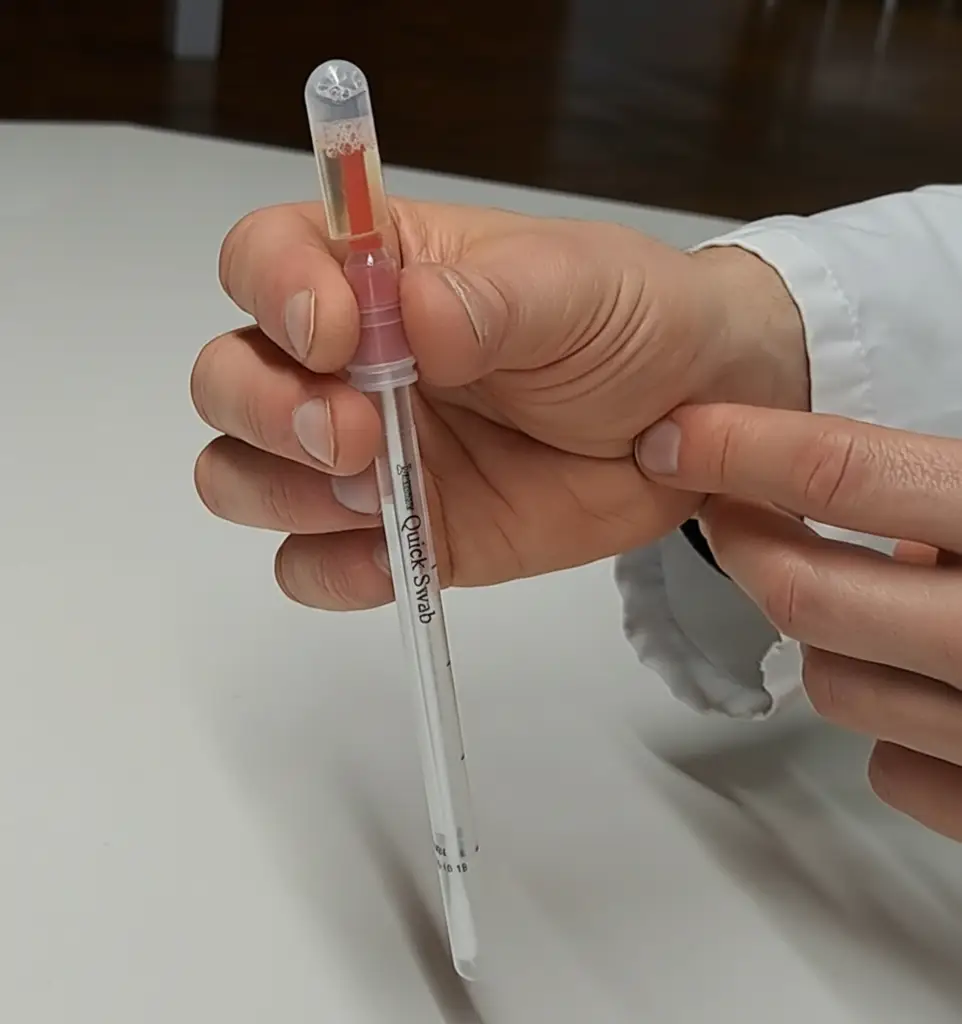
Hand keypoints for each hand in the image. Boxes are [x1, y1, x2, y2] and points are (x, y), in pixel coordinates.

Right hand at [191, 200, 806, 609]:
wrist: (690, 423)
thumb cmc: (634, 324)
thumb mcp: (580, 287)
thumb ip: (496, 297)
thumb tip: (415, 313)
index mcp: (380, 271)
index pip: (265, 259)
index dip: (275, 293)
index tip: (340, 333)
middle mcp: (350, 362)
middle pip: (227, 379)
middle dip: (267, 410)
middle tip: (356, 433)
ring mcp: (367, 455)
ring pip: (243, 475)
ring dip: (284, 491)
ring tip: (382, 492)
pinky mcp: (400, 531)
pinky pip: (312, 565)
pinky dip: (329, 570)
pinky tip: (392, 557)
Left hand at [637, 404, 961, 841]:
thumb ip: (937, 490)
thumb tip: (859, 482)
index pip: (843, 474)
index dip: (740, 450)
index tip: (679, 437)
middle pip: (800, 591)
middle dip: (749, 549)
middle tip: (735, 520)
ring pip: (829, 683)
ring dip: (823, 642)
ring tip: (865, 610)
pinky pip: (891, 767)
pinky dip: (885, 728)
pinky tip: (914, 687)